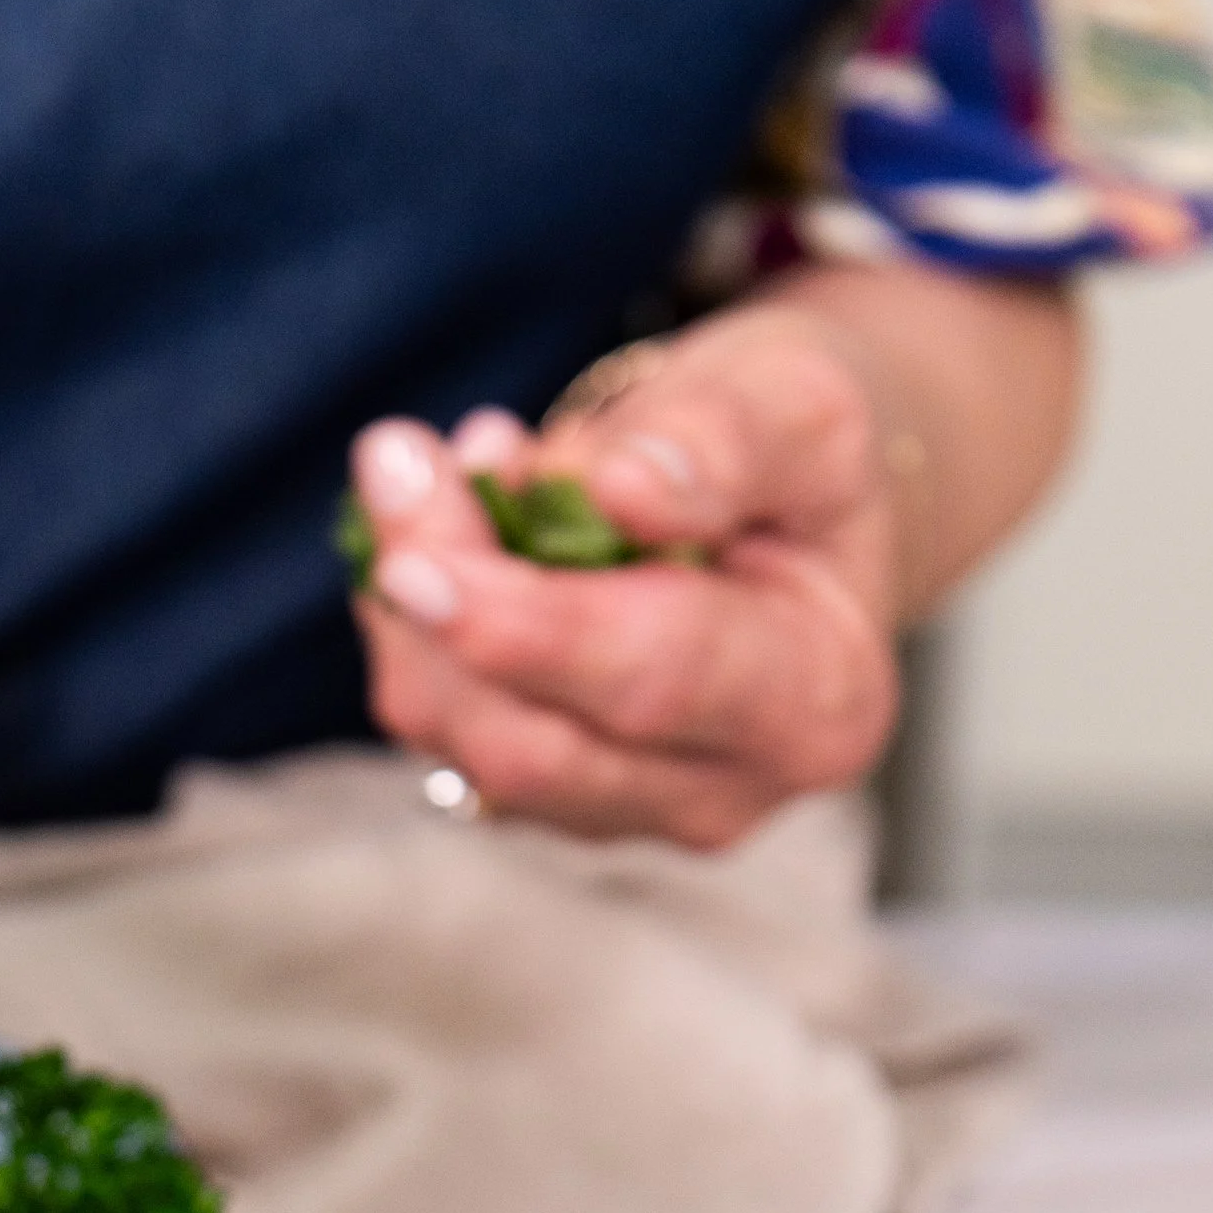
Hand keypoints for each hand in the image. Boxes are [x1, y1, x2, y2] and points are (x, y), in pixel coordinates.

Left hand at [349, 302, 904, 848]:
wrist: (778, 505)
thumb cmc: (798, 454)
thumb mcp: (799, 403)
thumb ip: (726, 440)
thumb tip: (622, 487)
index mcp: (816, 706)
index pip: (652, 683)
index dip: (526, 628)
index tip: (416, 557)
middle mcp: (723, 791)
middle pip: (535, 746)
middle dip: (440, 610)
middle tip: (396, 461)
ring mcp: (625, 810)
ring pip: (467, 743)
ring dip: (415, 605)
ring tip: (441, 466)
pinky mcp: (543, 795)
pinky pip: (442, 724)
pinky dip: (415, 622)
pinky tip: (448, 527)